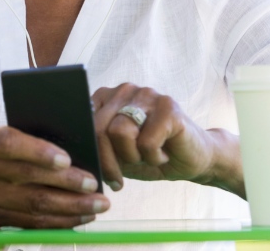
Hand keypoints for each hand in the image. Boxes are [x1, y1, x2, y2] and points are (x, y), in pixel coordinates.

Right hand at [0, 124, 108, 227]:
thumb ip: (17, 138)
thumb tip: (67, 146)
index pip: (9, 145)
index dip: (38, 152)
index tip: (66, 157)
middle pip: (27, 180)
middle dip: (67, 184)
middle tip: (95, 184)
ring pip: (33, 206)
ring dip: (70, 208)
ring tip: (97, 205)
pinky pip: (30, 223)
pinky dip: (58, 222)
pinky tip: (80, 218)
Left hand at [92, 84, 223, 190]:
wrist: (194, 159)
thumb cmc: (150, 156)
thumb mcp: (116, 155)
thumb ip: (96, 148)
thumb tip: (75, 154)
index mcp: (107, 97)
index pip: (83, 122)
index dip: (88, 151)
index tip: (95, 173)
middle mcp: (125, 89)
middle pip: (99, 128)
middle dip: (107, 161)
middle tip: (118, 180)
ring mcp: (148, 94)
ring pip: (120, 132)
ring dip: (133, 157)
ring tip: (146, 156)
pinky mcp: (169, 106)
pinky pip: (147, 142)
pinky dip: (154, 158)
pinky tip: (164, 153)